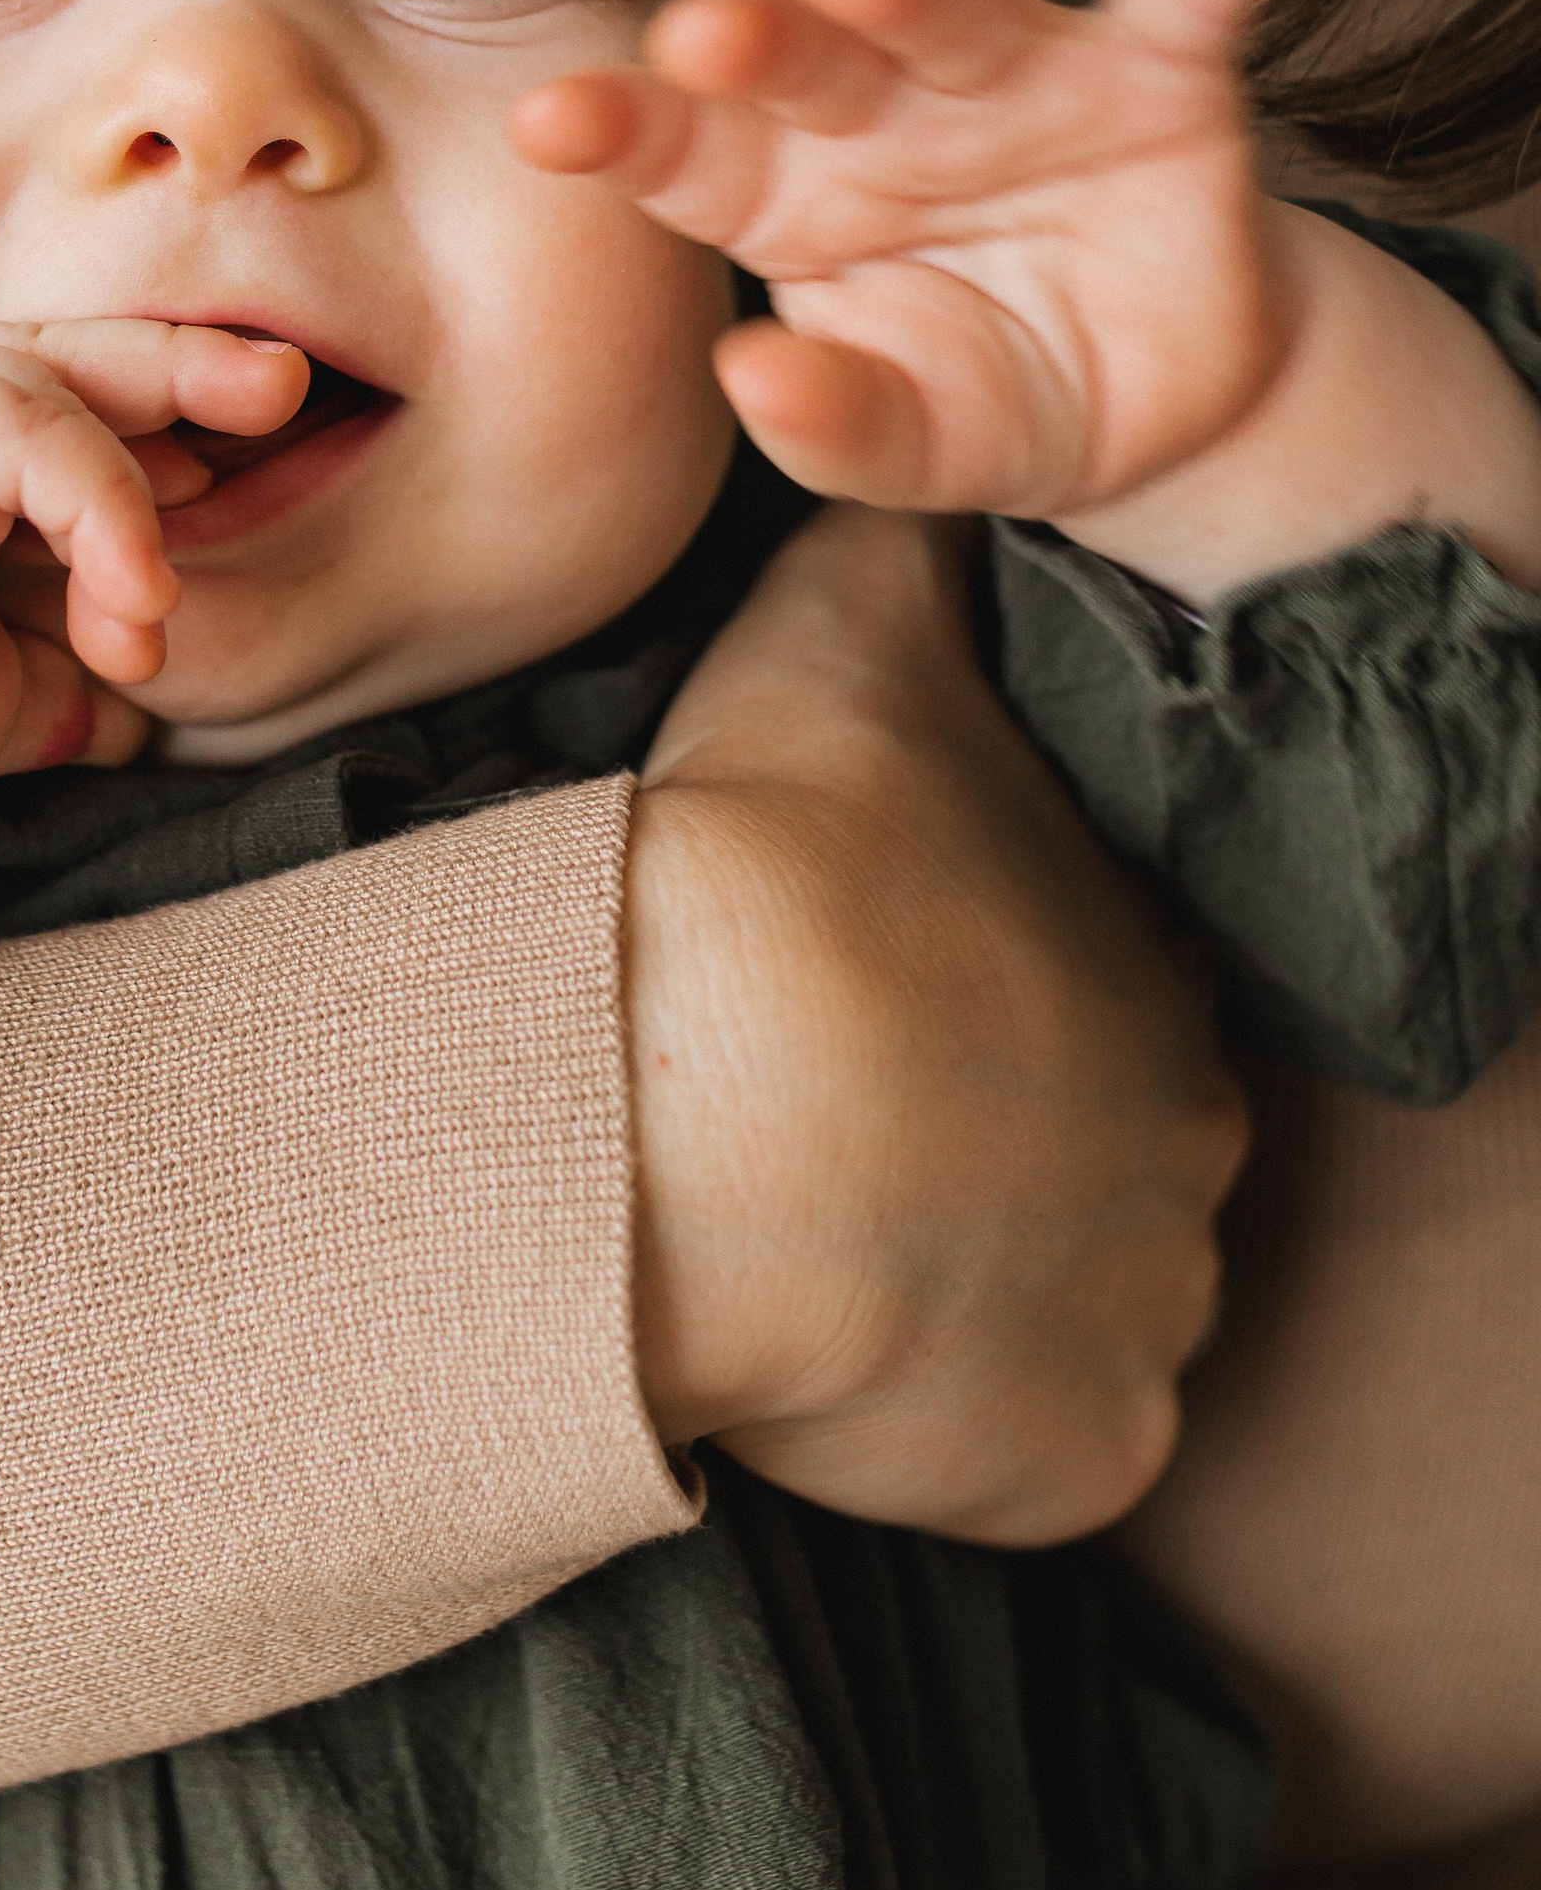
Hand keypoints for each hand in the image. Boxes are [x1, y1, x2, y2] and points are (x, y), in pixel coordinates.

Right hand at [0, 318, 304, 1034]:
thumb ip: (67, 675)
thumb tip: (149, 710)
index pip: (79, 404)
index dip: (167, 430)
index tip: (240, 478)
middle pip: (90, 358)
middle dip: (198, 373)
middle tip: (291, 392)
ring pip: (76, 391)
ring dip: (148, 496)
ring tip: (159, 612)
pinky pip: (50, 436)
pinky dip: (111, 514)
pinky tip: (132, 603)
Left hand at [516, 0, 1299, 520]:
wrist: (1153, 401)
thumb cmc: (984, 392)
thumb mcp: (909, 440)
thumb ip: (834, 423)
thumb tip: (750, 379)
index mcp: (787, 194)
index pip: (692, 151)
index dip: (626, 129)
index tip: (552, 122)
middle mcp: (886, 110)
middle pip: (808, 61)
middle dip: (758, 40)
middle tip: (704, 37)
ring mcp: (1023, 79)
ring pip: (956, 11)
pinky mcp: (1160, 77)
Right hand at [622, 504, 1247, 1544]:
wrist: (697, 1101)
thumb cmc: (775, 860)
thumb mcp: (840, 632)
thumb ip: (906, 537)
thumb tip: (919, 428)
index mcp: (1153, 962)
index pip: (1102, 987)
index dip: (984, 996)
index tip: (870, 1001)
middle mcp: (1192, 1141)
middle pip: (1108, 1157)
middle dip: (995, 1151)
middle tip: (837, 1127)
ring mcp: (1148, 1312)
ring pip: (1081, 1311)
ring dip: (976, 1293)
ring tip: (823, 1249)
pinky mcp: (1077, 1461)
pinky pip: (1036, 1459)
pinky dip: (956, 1434)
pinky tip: (846, 1368)